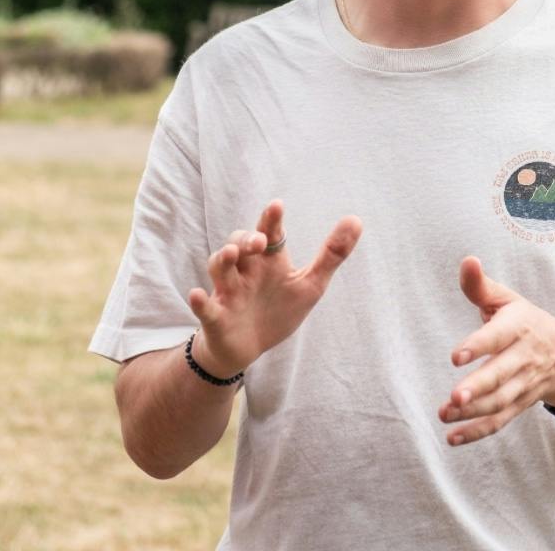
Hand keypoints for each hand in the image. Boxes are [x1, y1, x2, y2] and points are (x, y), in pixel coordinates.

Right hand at [186, 200, 362, 378]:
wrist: (250, 347)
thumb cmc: (279, 309)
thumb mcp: (310, 284)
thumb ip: (332, 254)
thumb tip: (356, 220)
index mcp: (269, 261)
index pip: (269, 234)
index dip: (271, 220)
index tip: (277, 206)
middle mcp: (246, 270)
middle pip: (240, 244)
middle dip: (246, 239)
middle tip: (258, 241)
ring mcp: (229, 292)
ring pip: (219, 268)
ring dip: (222, 259)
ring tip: (231, 254)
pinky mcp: (216, 317)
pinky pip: (205, 307)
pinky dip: (200, 301)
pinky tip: (197, 295)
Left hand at [439, 256, 554, 445]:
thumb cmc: (526, 322)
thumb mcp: (507, 299)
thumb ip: (480, 285)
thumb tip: (467, 261)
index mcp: (518, 327)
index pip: (498, 336)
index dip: (477, 346)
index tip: (456, 356)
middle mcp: (523, 357)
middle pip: (500, 375)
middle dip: (478, 387)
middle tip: (454, 397)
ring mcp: (523, 384)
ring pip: (500, 401)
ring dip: (473, 411)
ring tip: (445, 413)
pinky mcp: (520, 404)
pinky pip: (500, 420)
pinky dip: (477, 431)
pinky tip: (453, 436)